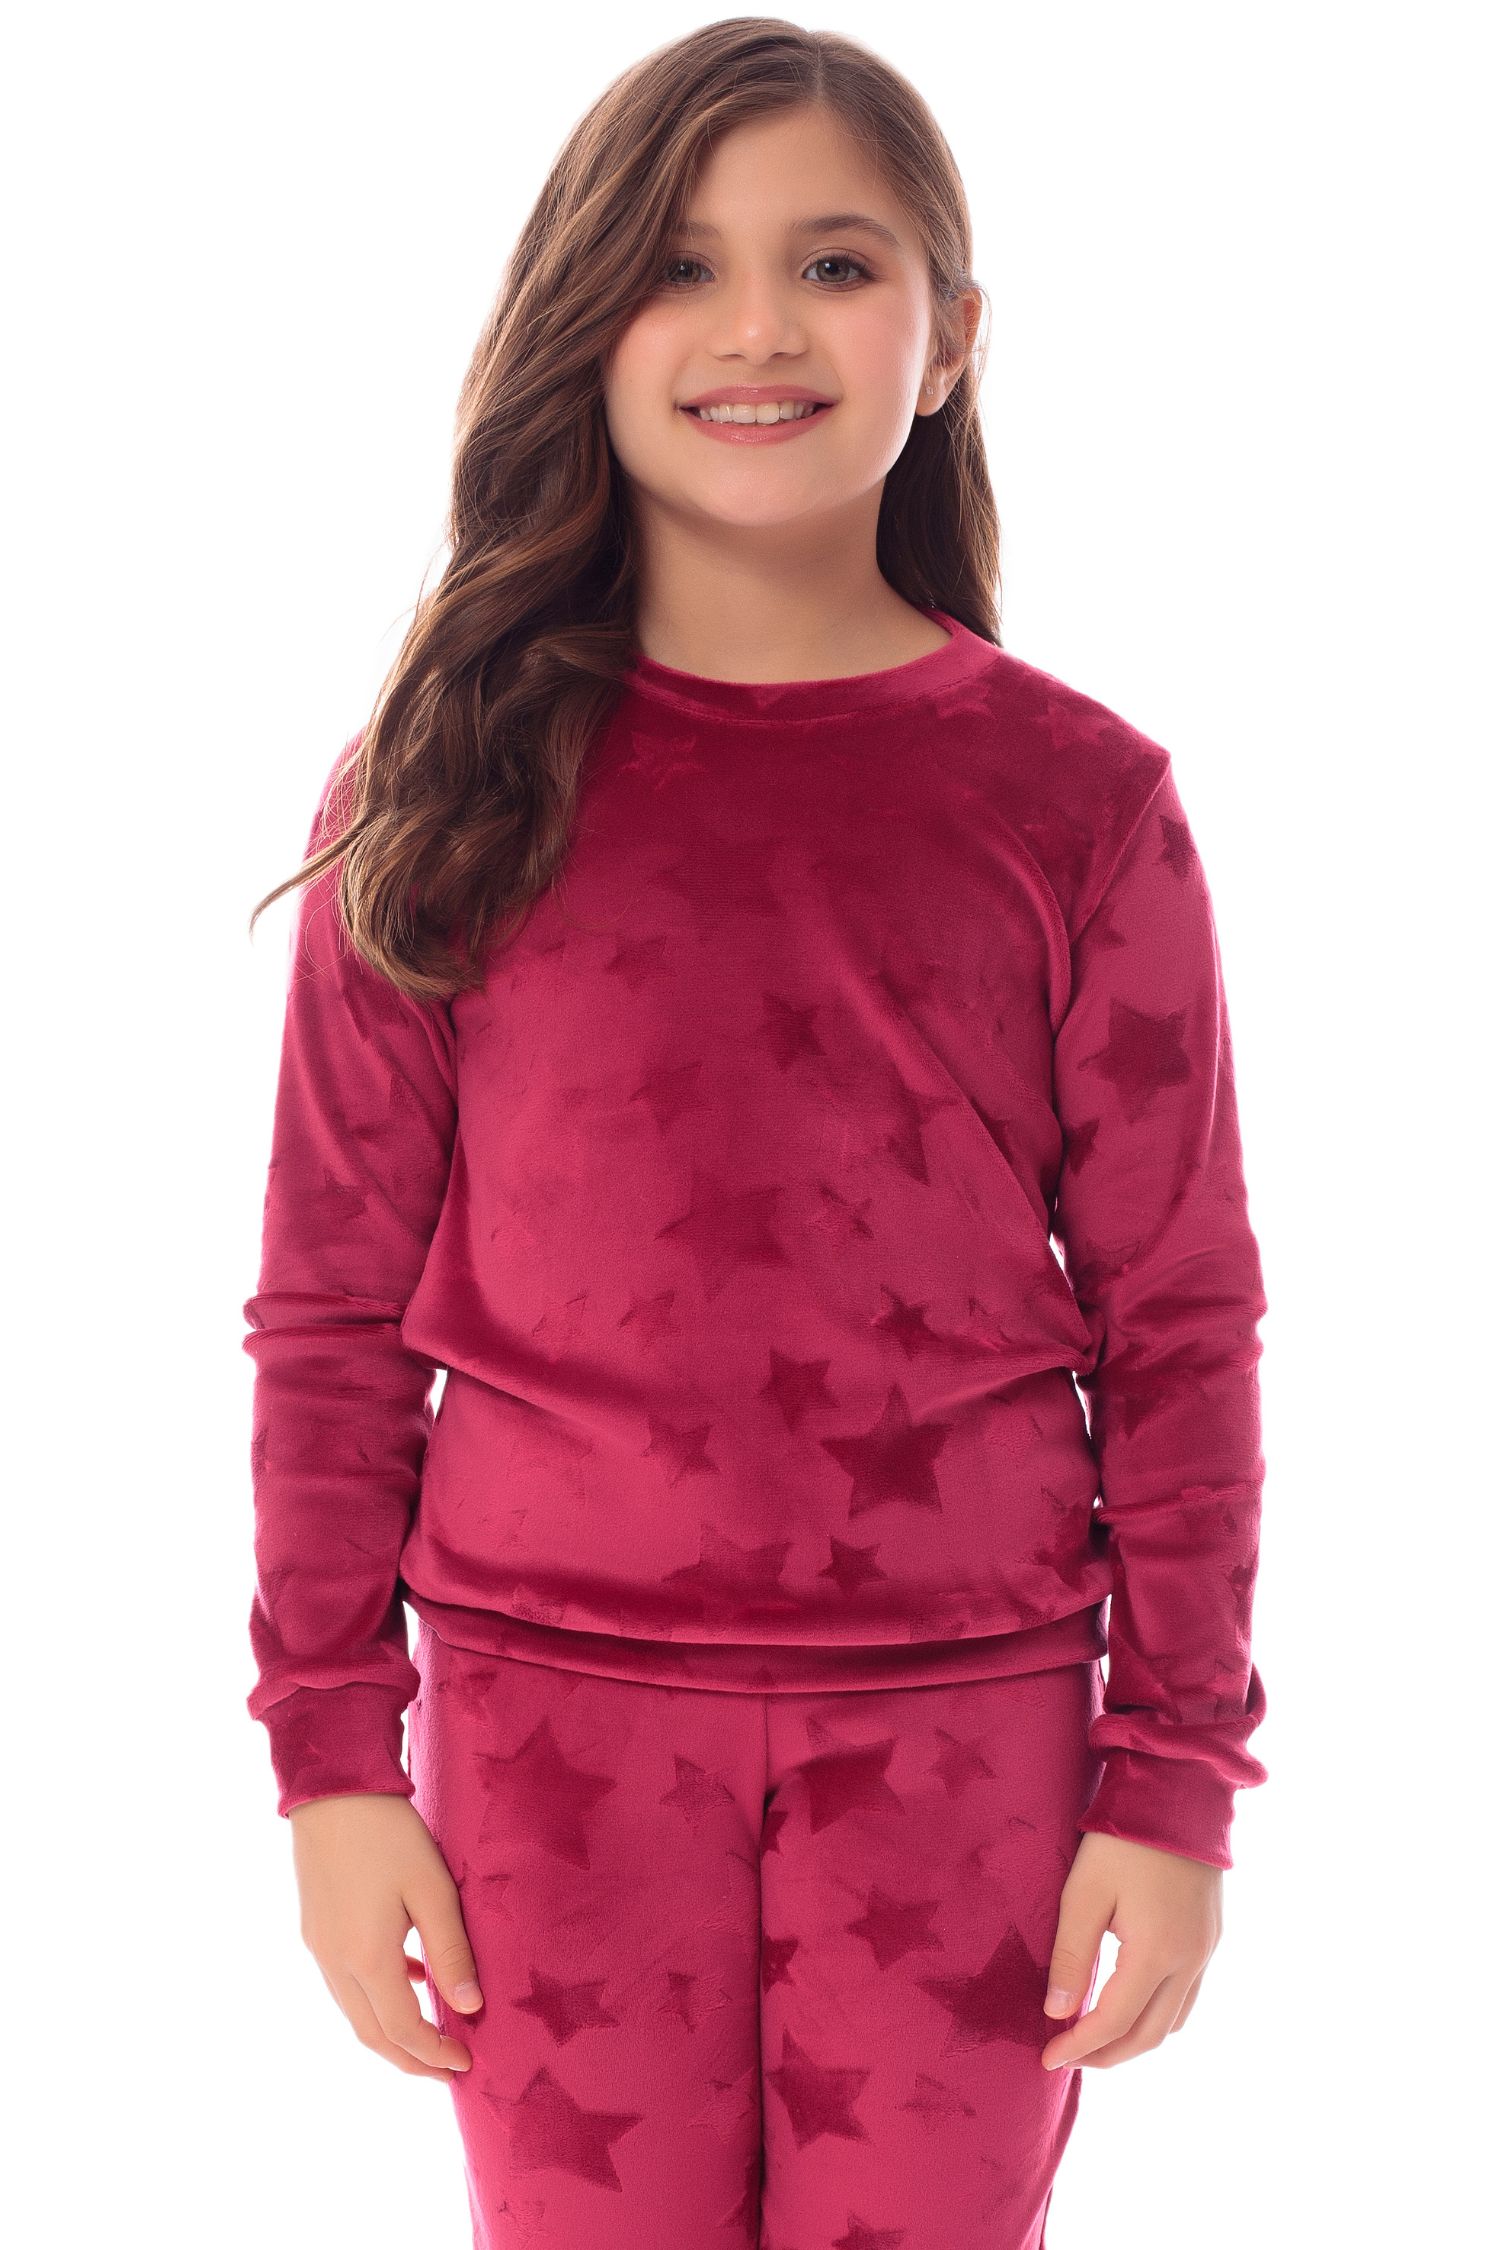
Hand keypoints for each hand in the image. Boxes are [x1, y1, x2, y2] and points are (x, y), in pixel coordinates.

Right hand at [289, 1792, 484, 2081]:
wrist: (333, 1790)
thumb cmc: (389, 1833)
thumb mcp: (432, 1888)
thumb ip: (452, 1950)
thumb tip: (470, 2007)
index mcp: (366, 1959)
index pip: (403, 2031)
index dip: (435, 2055)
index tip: (466, 2064)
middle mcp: (335, 1963)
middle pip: (372, 2035)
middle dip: (410, 2060)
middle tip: (447, 2069)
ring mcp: (319, 1947)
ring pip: (355, 2012)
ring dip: (391, 2032)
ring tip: (432, 2032)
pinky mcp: (315, 1928)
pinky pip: (346, 1983)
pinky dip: (376, 1996)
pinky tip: (409, 1976)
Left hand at [1039, 1830, 1222, 2070]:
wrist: (1176, 1792)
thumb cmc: (1123, 1839)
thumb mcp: (1083, 1892)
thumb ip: (1070, 1955)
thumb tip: (1057, 2012)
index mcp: (1156, 1952)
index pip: (1113, 2022)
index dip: (1078, 2046)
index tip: (1046, 2059)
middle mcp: (1190, 1961)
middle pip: (1149, 2035)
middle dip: (1107, 2056)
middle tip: (1068, 2058)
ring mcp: (1207, 1950)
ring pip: (1174, 2022)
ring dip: (1135, 2040)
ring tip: (1096, 2039)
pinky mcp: (1211, 1937)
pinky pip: (1188, 1998)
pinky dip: (1157, 2016)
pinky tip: (1130, 2007)